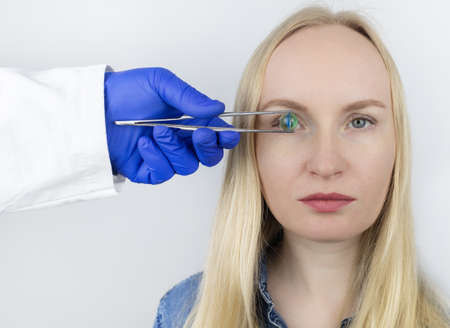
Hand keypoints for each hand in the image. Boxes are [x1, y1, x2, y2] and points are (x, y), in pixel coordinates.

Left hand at [104, 67, 239, 183]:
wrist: (95, 107)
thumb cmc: (126, 92)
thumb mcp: (160, 84)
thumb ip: (189, 97)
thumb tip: (217, 107)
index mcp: (189, 121)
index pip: (217, 135)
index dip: (226, 138)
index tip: (228, 134)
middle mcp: (181, 142)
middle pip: (209, 157)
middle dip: (207, 147)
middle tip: (199, 133)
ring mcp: (165, 157)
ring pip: (187, 166)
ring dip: (175, 148)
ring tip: (156, 130)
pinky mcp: (148, 170)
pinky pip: (163, 173)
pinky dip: (156, 159)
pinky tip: (144, 144)